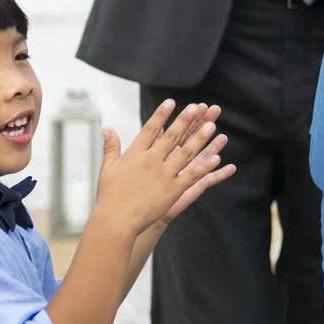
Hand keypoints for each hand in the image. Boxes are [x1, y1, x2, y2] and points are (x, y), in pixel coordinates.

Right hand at [88, 100, 232, 238]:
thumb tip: (107, 127)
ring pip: (185, 153)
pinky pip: (192, 176)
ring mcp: (163, 175)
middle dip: (185, 120)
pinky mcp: (172, 190)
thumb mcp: (107, 168)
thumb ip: (110, 147)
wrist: (115, 221)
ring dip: (199, 138)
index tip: (171, 102)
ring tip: (212, 126)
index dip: (161, 115)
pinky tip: (216, 158)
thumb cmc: (109, 196)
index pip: (149, 129)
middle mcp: (150, 161)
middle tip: (197, 107)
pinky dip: (204, 166)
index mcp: (134, 155)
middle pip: (171, 137)